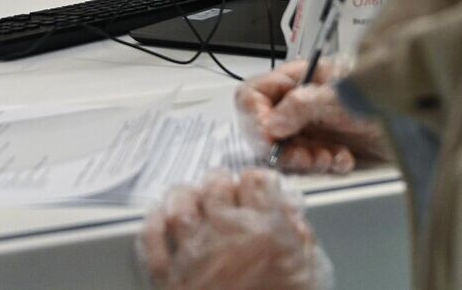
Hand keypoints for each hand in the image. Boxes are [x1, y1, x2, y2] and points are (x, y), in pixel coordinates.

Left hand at [140, 169, 333, 289]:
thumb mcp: (308, 278)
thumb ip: (302, 244)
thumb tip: (291, 216)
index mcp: (267, 236)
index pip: (257, 182)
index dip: (257, 183)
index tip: (256, 189)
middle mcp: (228, 238)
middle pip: (216, 185)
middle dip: (220, 184)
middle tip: (223, 191)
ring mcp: (195, 257)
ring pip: (181, 205)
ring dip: (185, 196)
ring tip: (192, 199)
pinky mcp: (170, 279)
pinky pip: (153, 240)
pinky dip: (154, 223)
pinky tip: (162, 219)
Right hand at [235, 59, 389, 173]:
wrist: (422, 120)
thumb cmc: (386, 93)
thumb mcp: (340, 97)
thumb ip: (301, 106)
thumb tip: (270, 124)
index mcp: (298, 78)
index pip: (255, 94)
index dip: (255, 116)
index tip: (268, 138)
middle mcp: (300, 100)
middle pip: (265, 126)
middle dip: (282, 146)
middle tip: (302, 156)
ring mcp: (312, 125)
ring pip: (285, 149)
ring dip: (303, 159)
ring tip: (327, 158)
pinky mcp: (326, 146)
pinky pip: (308, 163)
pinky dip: (323, 166)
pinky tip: (342, 159)